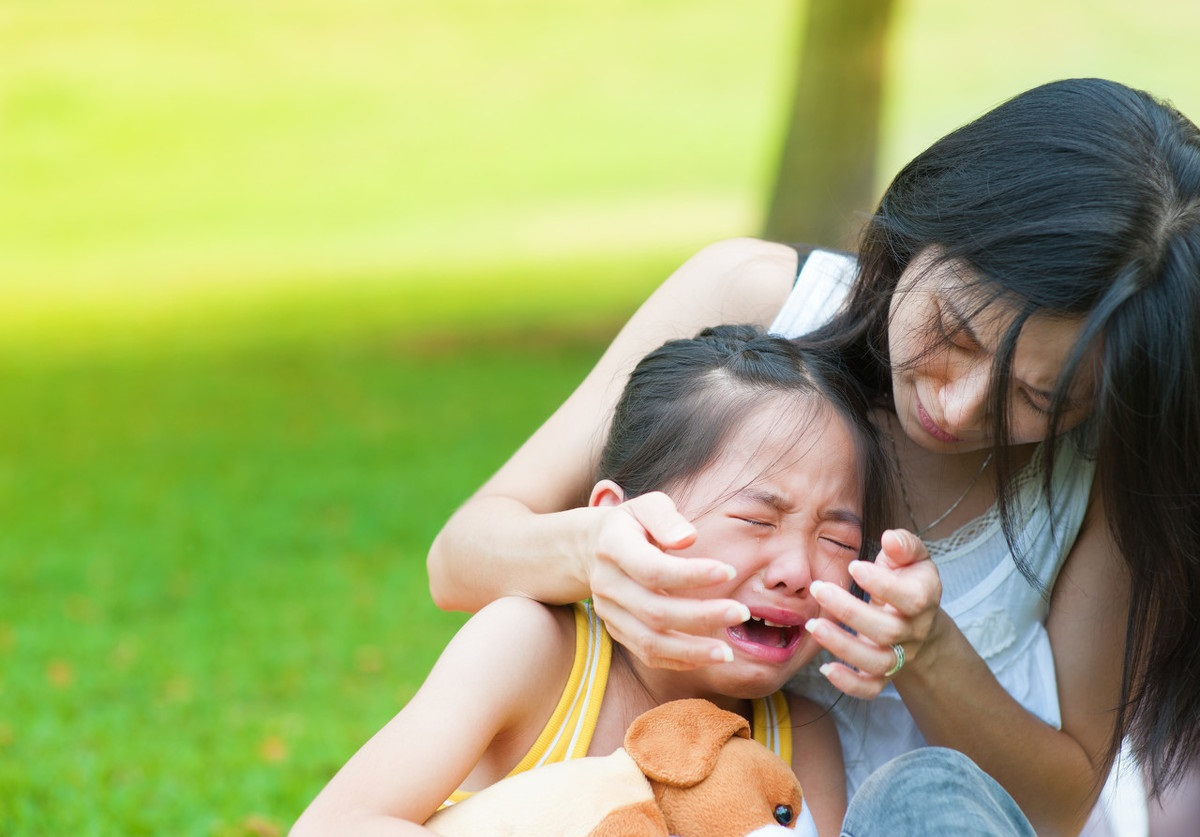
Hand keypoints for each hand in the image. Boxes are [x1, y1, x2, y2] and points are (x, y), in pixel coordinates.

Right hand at [588, 491, 747, 670]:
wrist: (591, 547)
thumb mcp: (646, 506)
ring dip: (691, 650)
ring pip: (648, 642)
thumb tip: (689, 538)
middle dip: (701, 616)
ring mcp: (609, 612)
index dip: (691, 574)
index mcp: (613, 546)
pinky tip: (707, 657)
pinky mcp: (616, 630)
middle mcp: (607, 583)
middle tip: (742, 613)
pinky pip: (646, 654)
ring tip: (728, 652)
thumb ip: (666, 518)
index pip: (652, 569)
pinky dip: (678, 660)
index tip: (730, 571)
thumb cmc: (633, 524)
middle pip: (654, 611)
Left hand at [804, 529, 942, 697]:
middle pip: (886, 631)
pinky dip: (849, 684)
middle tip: (818, 588)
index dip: (882, 585)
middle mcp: (913, 632)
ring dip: (843, 647)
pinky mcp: (883, 674)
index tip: (854, 566)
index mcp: (924, 599)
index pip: (910, 598)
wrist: (918, 619)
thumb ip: (904, 545)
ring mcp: (899, 656)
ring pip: (876, 662)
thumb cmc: (908, 579)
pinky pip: (870, 689)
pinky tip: (824, 668)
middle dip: (849, 611)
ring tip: (812, 626)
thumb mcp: (912, 557)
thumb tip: (889, 538)